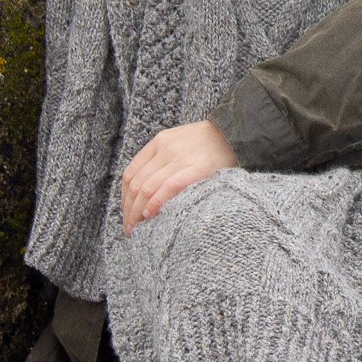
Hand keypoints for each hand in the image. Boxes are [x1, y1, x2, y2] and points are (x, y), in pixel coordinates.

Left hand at [120, 120, 237, 234]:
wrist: (236, 132)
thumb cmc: (208, 144)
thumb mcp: (179, 142)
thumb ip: (162, 160)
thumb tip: (144, 192)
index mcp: (159, 142)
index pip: (130, 174)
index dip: (124, 198)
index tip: (126, 214)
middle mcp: (166, 148)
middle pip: (136, 184)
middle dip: (128, 210)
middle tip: (129, 228)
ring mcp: (180, 157)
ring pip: (147, 188)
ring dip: (137, 212)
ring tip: (136, 229)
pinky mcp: (196, 168)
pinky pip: (169, 186)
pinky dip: (155, 202)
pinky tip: (149, 215)